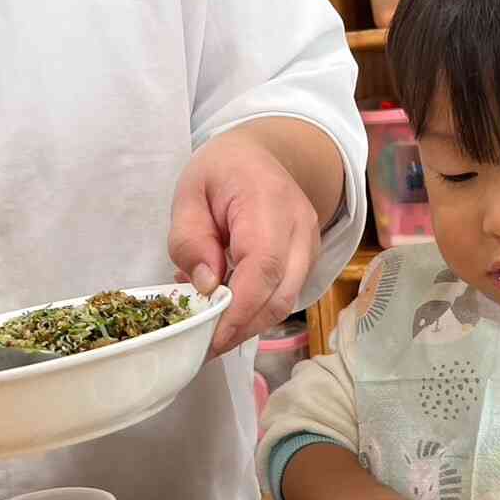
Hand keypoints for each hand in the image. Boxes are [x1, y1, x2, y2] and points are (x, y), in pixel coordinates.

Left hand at [169, 126, 322, 357]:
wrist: (262, 155)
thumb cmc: (221, 170)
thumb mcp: (188, 195)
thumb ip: (191, 240)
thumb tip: (207, 287)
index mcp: (268, 202)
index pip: (263, 268)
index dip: (238, 310)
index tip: (208, 336)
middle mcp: (301, 227)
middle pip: (280, 295)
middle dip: (242, 328)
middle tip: (203, 344)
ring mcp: (311, 245)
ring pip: (286, 302)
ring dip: (248, 323)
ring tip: (211, 327)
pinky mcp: (308, 260)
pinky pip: (285, 294)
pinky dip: (256, 309)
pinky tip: (228, 306)